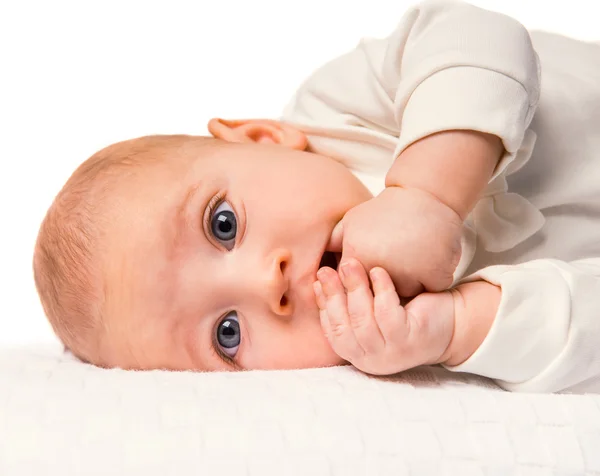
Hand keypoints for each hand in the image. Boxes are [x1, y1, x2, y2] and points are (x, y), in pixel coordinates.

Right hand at [313, 258, 454, 374]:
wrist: (451, 322)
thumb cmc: (407, 312)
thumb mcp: (372, 310)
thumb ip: (349, 302)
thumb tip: (320, 281)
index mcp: (360, 355)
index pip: (333, 332)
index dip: (324, 304)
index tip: (320, 278)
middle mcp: (373, 360)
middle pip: (345, 328)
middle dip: (334, 295)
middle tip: (330, 268)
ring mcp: (393, 354)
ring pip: (364, 321)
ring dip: (355, 289)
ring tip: (351, 264)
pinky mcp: (411, 341)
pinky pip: (388, 314)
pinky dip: (381, 290)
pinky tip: (379, 272)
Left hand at [328, 186, 462, 296]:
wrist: (425, 194)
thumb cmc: (385, 210)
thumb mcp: (351, 221)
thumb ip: (332, 244)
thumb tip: (316, 268)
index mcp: (356, 258)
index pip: (353, 289)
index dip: (362, 283)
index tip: (370, 269)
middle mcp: (379, 270)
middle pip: (379, 297)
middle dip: (383, 287)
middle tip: (394, 260)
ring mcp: (409, 274)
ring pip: (406, 295)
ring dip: (410, 284)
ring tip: (413, 259)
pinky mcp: (435, 276)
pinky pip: (431, 289)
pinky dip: (432, 279)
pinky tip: (429, 259)